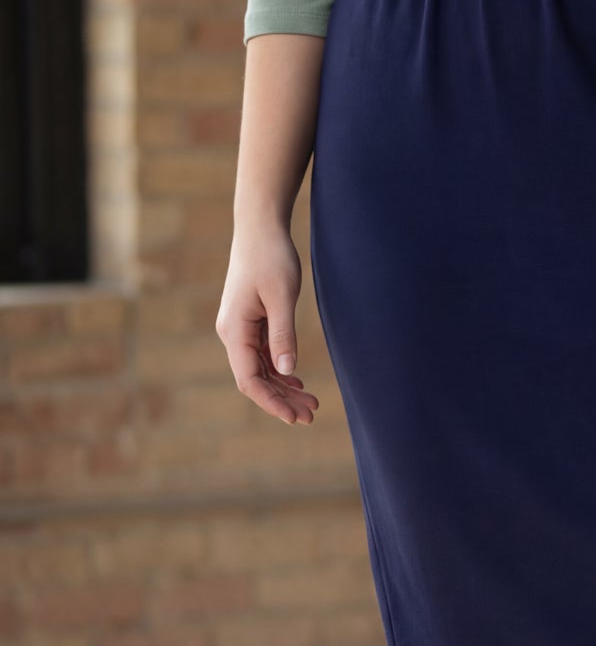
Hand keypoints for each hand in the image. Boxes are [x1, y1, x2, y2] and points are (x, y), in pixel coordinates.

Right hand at [216, 222, 319, 425]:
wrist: (259, 227)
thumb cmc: (271, 257)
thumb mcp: (282, 296)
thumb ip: (283, 335)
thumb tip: (286, 371)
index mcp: (235, 330)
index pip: (249, 380)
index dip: (272, 402)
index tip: (295, 418)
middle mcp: (232, 333)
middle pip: (255, 379)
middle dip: (281, 400)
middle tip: (312, 415)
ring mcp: (240, 328)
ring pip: (260, 369)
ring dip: (283, 388)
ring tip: (311, 403)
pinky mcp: (250, 321)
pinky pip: (262, 354)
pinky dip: (279, 370)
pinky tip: (297, 382)